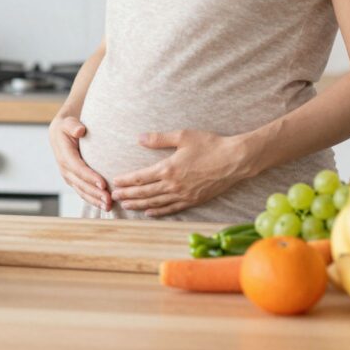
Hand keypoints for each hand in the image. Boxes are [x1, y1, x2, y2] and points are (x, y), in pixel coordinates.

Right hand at [48, 116, 111, 210]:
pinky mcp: (74, 181)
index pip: (78, 168)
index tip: (103, 184)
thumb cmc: (68, 126)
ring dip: (95, 200)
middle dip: (95, 193)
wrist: (60, 133)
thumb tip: (80, 130)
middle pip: (81, 184)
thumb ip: (73, 125)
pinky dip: (93, 200)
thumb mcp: (68, 122)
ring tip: (109, 207)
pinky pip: (83, 192)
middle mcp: (65, 168)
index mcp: (64, 155)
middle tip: (109, 200)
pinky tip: (104, 206)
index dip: (90, 177)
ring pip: (82, 191)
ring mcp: (69, 176)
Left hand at [111, 128, 248, 216]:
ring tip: (127, 205)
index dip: (126, 181)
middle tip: (114, 196)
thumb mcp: (183, 136)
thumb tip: (139, 138)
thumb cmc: (210, 145)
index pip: (140, 178)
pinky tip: (149, 213)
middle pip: (144, 193)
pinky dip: (158, 212)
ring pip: (156, 203)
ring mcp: (183, 195)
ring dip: (139, 204)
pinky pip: (171, 209)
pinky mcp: (194, 200)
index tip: (114, 182)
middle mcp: (173, 185)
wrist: (235, 160)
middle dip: (127, 195)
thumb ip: (159, 139)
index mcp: (168, 168)